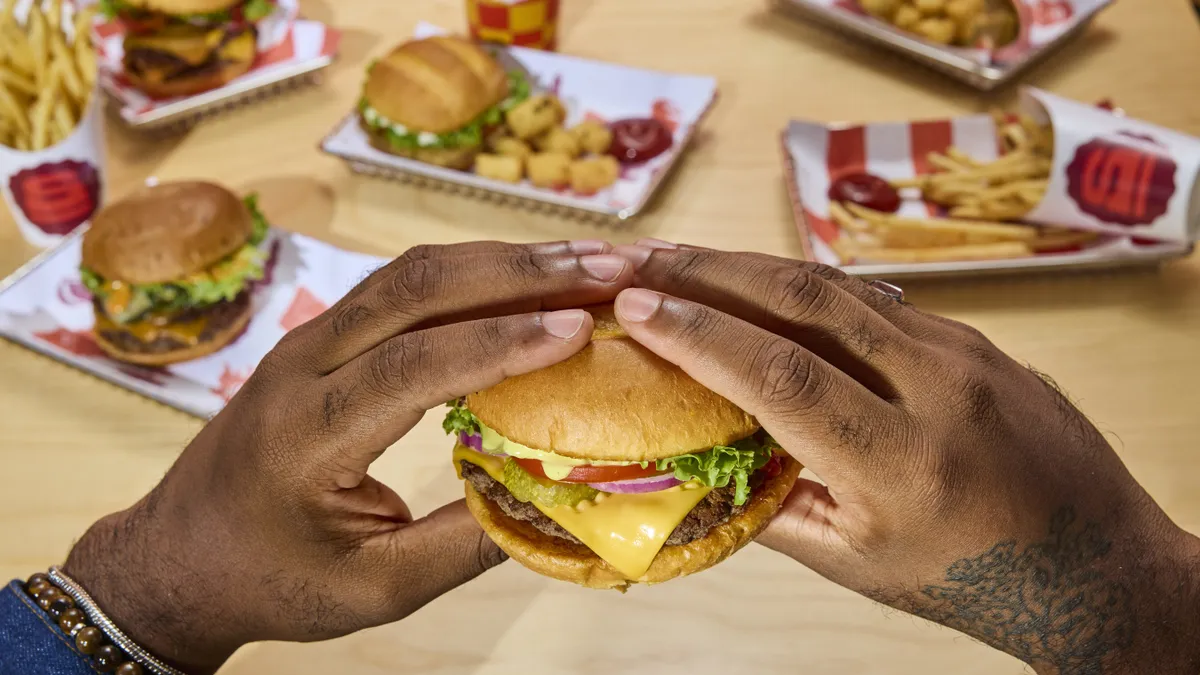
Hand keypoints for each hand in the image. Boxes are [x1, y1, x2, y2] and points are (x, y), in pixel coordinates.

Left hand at [64, 240, 633, 672]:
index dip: (503, 340)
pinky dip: (472, 274)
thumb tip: (562, 503)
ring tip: (586, 259)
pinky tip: (527, 278)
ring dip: (502, 260)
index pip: (415, 365)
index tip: (580, 326)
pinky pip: (402, 286)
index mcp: (308, 434)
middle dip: (521, 272)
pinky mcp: (321, 336)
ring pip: (412, 271)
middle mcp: (302, 365)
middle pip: (417, 288)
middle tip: (609, 266)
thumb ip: (465, 543)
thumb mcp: (375, 588)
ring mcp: (308, 340)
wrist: (179, 558)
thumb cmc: (272, 580)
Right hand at [611, 242, 1199, 674]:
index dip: (700, 337)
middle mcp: (936, 389)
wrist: (1096, 563)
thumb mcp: (857, 562)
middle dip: (711, 272)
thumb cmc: (970, 576)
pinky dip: (802, 288)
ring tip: (683, 261)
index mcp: (902, 462)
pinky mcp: (970, 338)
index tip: (637, 310)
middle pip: (805, 302)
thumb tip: (693, 458)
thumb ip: (771, 505)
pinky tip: (758, 284)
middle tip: (641, 259)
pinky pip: (871, 300)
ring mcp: (961, 352)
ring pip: (836, 287)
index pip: (781, 377)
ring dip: (751, 267)